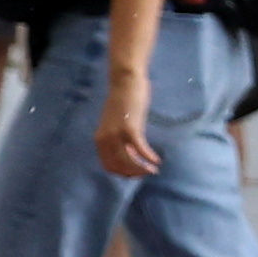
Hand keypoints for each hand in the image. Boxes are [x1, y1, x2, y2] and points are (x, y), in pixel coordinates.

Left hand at [93, 65, 159, 180]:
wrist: (125, 82)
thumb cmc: (123, 101)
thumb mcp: (117, 124)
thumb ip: (119, 139)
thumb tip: (131, 154)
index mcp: (99, 139)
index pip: (109, 166)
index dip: (124, 173)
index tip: (137, 174)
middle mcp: (105, 139)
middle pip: (119, 166)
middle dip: (134, 173)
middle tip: (148, 172)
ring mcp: (117, 135)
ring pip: (129, 161)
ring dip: (142, 168)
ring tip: (154, 169)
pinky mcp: (130, 129)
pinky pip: (140, 149)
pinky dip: (149, 157)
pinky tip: (157, 160)